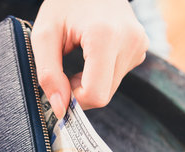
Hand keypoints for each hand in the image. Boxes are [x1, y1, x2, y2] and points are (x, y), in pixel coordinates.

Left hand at [31, 0, 148, 117]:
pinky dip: (100, 75)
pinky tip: (91, 55)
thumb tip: (60, 109)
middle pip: (104, 95)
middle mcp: (129, 41)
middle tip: (65, 73)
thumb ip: (48, 74)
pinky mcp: (141, 48)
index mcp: (105, 36)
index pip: (95, 94)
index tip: (60, 87)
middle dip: (80, 92)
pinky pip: (117, 77)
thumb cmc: (63, 4)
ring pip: (111, 89)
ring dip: (90, 83)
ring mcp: (139, 44)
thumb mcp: (43, 36)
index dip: (74, 100)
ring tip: (79, 57)